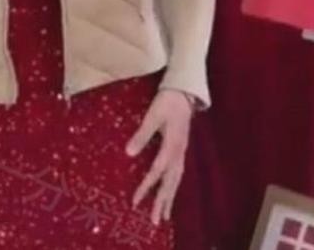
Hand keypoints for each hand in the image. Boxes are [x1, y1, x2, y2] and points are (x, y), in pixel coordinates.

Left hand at [127, 89, 193, 224]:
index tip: (135, 201)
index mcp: (172, 145)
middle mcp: (178, 152)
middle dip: (162, 203)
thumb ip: (142, 134)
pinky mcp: (180, 150)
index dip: (146, 187)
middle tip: (155, 221)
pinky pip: (177, 174)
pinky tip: (169, 195)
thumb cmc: (167, 101)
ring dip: (169, 199)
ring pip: (176, 181)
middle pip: (170, 182)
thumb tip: (128, 153)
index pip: (157, 171)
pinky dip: (173, 187)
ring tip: (163, 216)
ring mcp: (181, 152)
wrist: (184, 91)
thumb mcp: (153, 115)